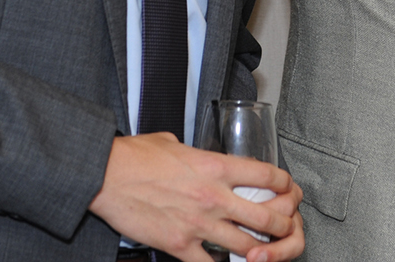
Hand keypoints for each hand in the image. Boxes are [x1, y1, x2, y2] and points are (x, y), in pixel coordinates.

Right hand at [89, 132, 304, 261]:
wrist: (106, 175)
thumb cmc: (135, 157)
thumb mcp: (175, 143)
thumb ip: (194, 152)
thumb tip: (195, 154)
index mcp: (216, 167)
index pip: (267, 176)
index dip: (285, 184)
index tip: (288, 189)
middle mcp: (213, 197)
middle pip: (266, 217)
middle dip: (283, 226)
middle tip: (286, 228)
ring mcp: (197, 224)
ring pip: (245, 245)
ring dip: (260, 251)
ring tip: (264, 251)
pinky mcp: (178, 244)